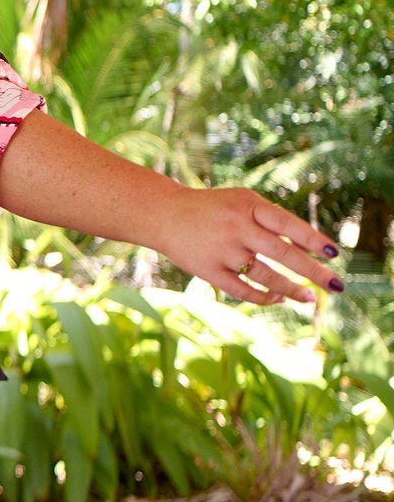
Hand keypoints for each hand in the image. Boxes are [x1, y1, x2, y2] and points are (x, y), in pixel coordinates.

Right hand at [154, 186, 344, 303]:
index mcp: (247, 206)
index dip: (311, 239)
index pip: (286, 224)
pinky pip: (242, 290)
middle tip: (337, 286)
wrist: (164, 214)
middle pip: (281, 253)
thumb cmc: (214, 208)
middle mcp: (235, 227)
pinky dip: (264, 297)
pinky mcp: (208, 270)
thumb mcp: (242, 202)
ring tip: (309, 298)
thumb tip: (309, 253)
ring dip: (291, 290)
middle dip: (312, 272)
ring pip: (265, 276)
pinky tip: (278, 297)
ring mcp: (221, 251)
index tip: (333, 254)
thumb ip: (273, 220)